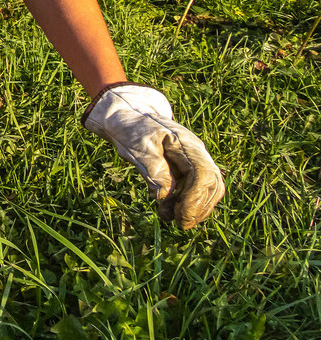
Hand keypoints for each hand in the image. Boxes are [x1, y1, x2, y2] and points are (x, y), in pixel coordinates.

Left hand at [83, 83, 225, 228]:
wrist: (127, 116)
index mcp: (187, 144)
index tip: (180, 217)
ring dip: (194, 209)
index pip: (204, 176)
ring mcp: (194, 161)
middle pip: (212, 186)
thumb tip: (164, 195)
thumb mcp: (137, 146)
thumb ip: (152, 168)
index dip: (195, 200)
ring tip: (168, 217)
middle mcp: (196, 153)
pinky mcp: (187, 169)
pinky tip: (167, 210)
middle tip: (178, 223)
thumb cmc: (131, 129)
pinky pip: (196, 190)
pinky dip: (186, 204)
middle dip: (198, 208)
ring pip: (208, 190)